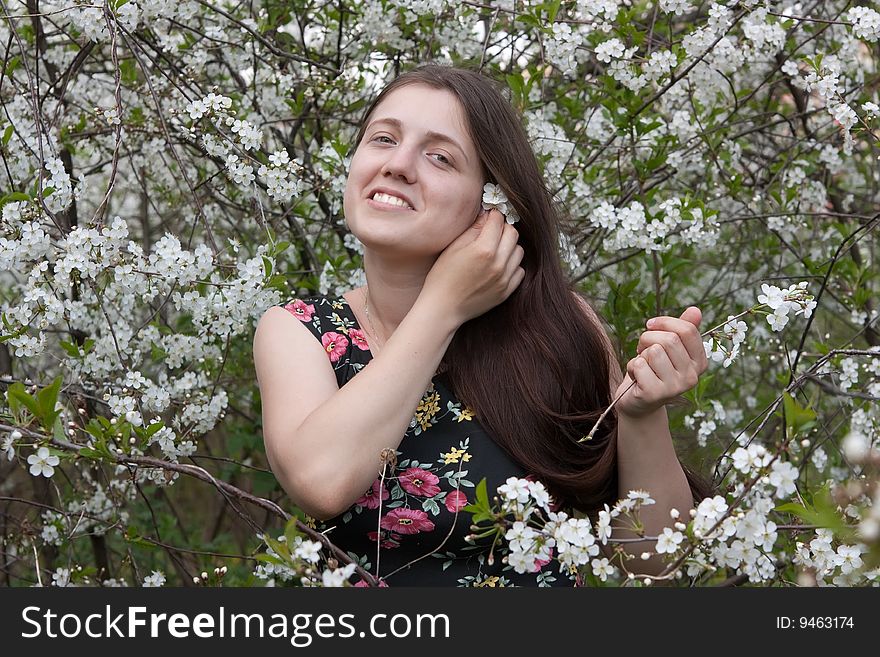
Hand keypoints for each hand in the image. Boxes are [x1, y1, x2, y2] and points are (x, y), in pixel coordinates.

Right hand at [420, 208, 524, 325]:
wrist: (443, 308)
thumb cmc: (442, 276)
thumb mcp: (453, 247)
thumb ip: (473, 229)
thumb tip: (487, 215)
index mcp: (483, 249)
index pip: (498, 221)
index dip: (493, 215)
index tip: (489, 216)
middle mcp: (498, 263)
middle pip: (513, 234)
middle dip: (503, 228)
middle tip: (492, 232)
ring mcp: (505, 278)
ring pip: (519, 251)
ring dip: (509, 246)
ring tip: (495, 250)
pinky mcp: (507, 291)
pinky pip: (519, 270)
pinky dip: (512, 264)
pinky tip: (498, 265)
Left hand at [615, 306, 708, 418]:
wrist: (638, 402)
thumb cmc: (653, 370)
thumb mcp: (668, 349)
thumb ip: (682, 330)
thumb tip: (695, 310)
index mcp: (699, 362)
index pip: (688, 330)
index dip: (665, 322)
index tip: (651, 325)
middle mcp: (692, 376)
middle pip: (669, 339)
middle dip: (648, 338)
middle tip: (642, 349)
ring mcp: (675, 387)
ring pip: (654, 351)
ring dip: (640, 354)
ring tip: (642, 365)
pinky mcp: (655, 394)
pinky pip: (640, 364)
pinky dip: (632, 366)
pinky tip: (636, 377)